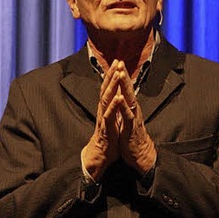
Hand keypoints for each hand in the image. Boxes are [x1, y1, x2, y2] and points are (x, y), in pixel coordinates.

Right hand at [81, 60, 126, 180]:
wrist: (100, 155)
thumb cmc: (107, 138)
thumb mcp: (112, 120)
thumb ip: (113, 108)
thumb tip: (116, 97)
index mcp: (105, 108)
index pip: (108, 89)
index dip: (112, 75)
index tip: (117, 62)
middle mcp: (103, 111)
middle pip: (106, 90)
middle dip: (111, 75)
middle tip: (116, 61)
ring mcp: (103, 119)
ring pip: (106, 99)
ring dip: (112, 86)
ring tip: (117, 74)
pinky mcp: (106, 128)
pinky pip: (109, 115)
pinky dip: (114, 106)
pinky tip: (118, 97)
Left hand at [116, 69, 156, 175]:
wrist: (140, 154)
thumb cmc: (131, 137)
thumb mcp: (126, 120)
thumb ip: (125, 108)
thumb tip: (121, 97)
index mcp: (130, 108)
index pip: (125, 89)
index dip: (121, 76)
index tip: (117, 63)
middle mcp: (133, 110)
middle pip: (128, 90)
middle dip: (123, 75)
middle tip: (120, 62)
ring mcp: (133, 118)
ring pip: (129, 99)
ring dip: (124, 86)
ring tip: (120, 74)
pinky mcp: (131, 128)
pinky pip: (127, 115)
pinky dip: (123, 106)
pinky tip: (120, 97)